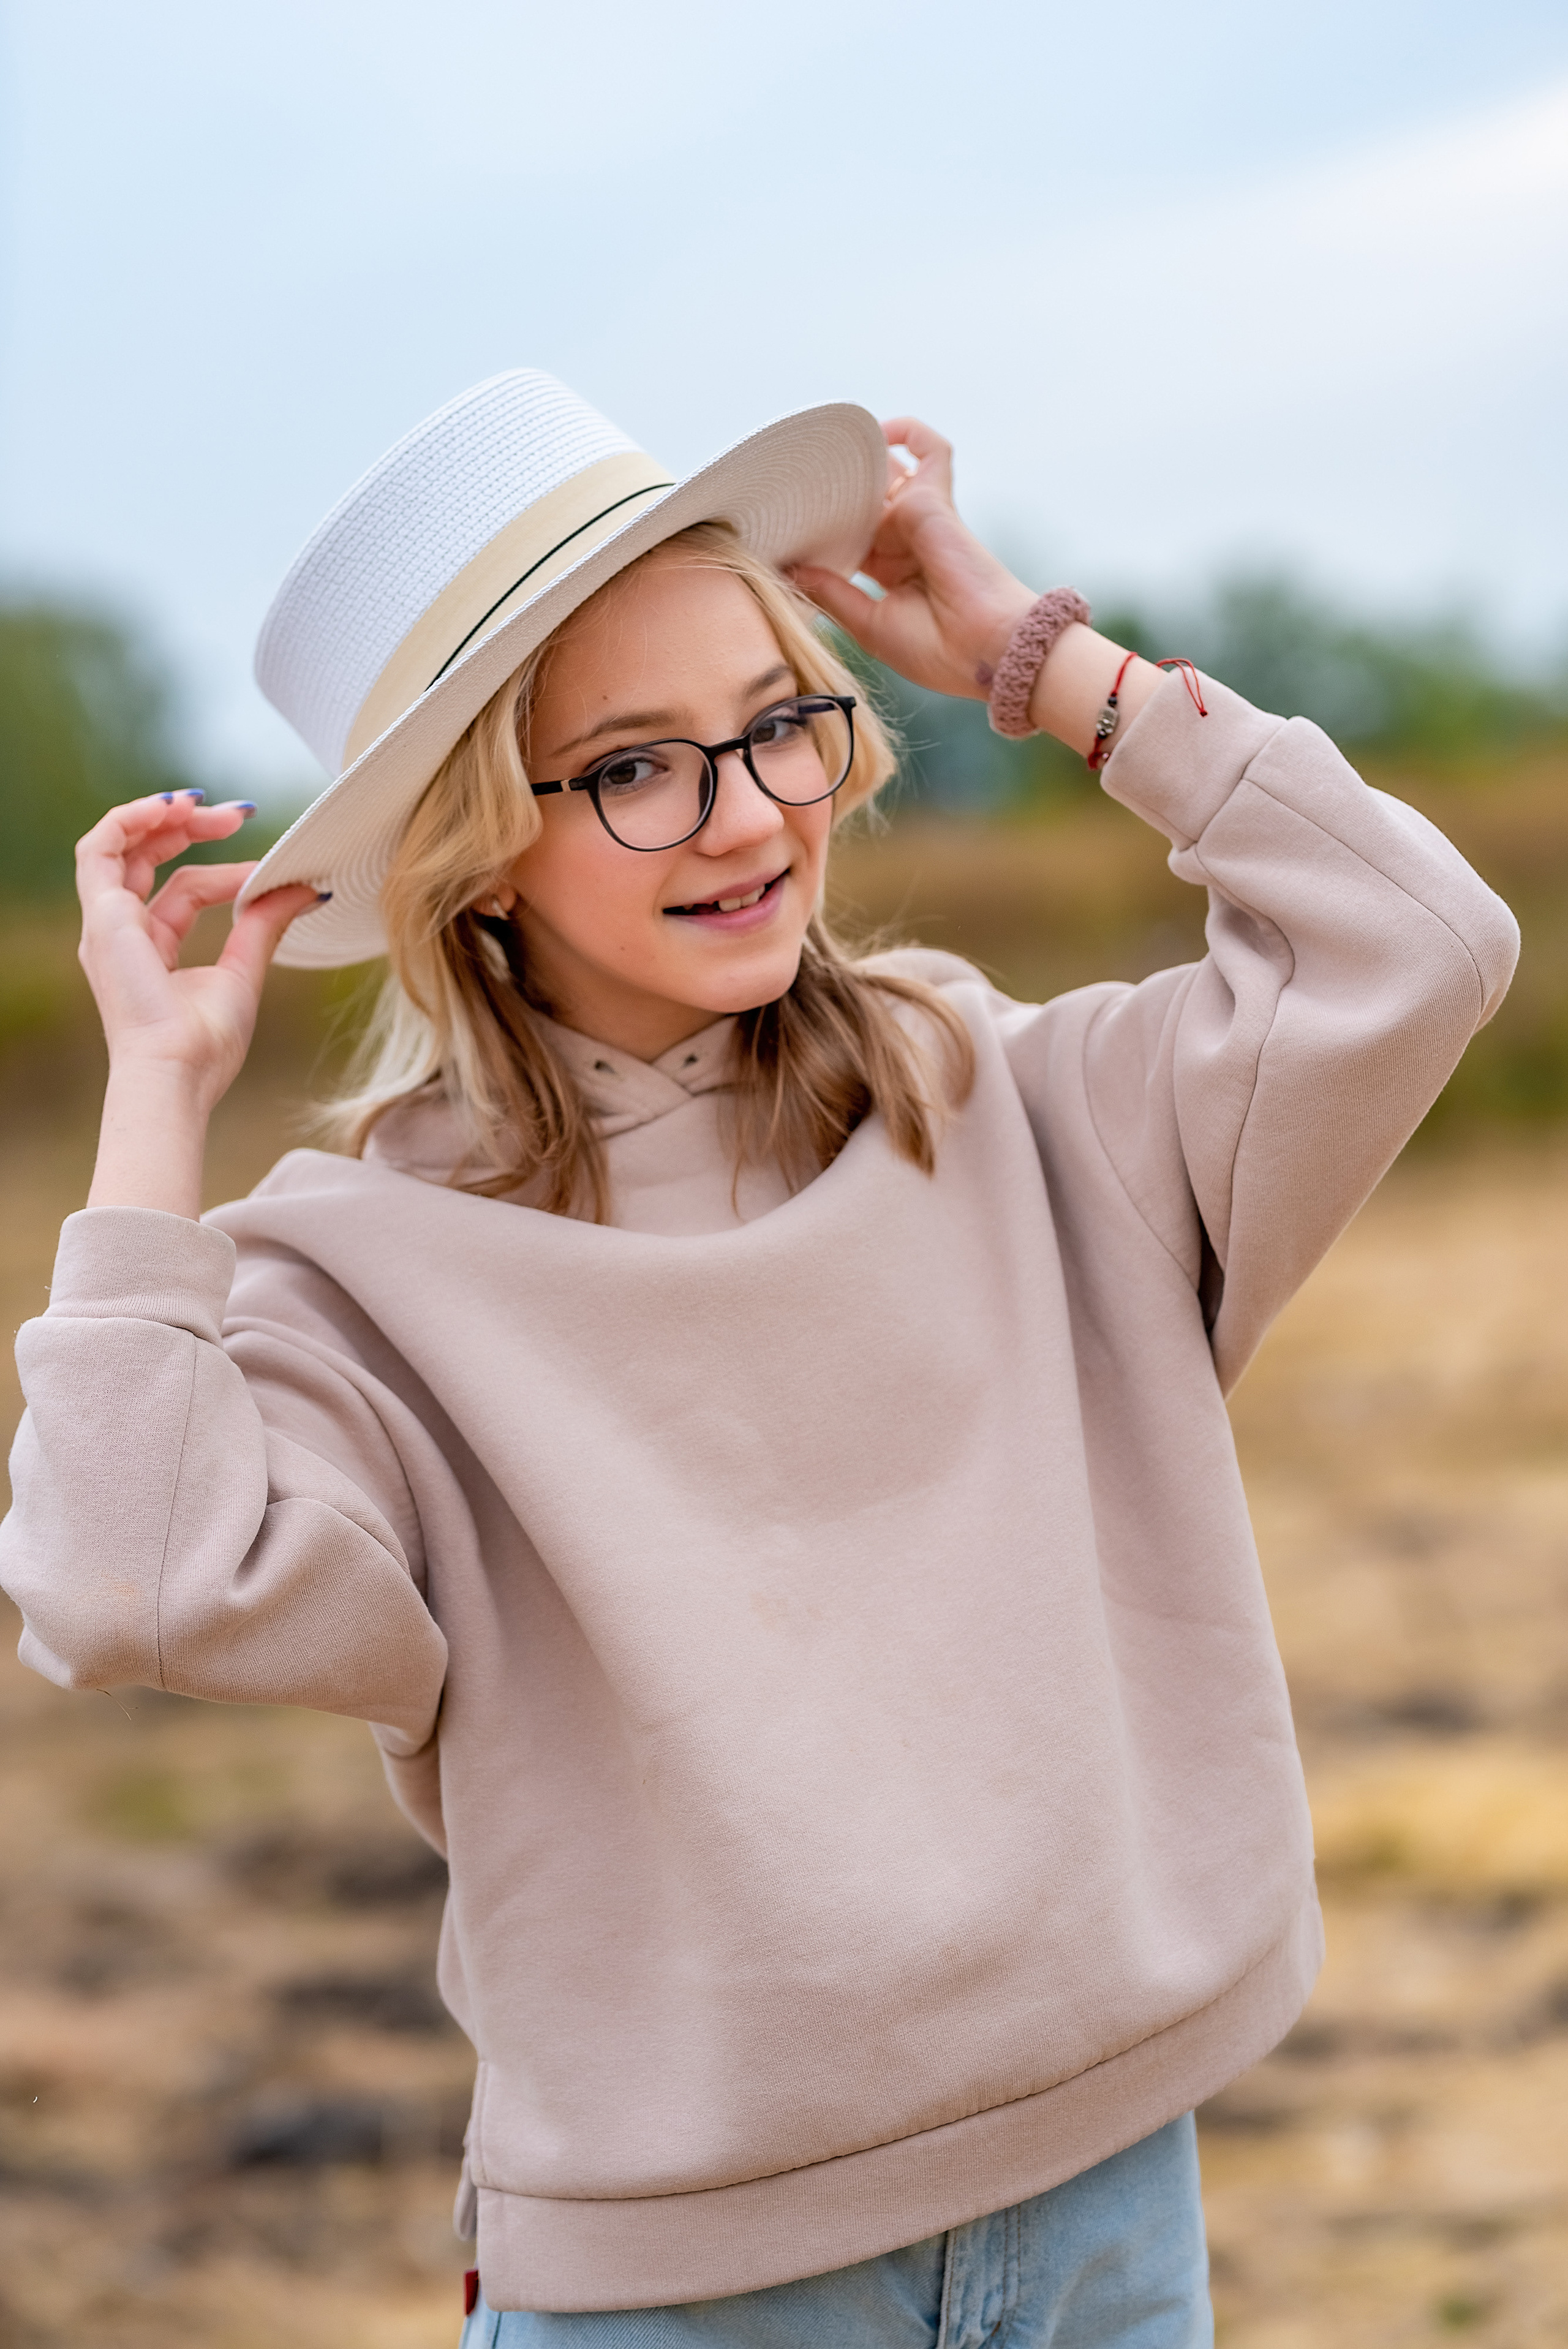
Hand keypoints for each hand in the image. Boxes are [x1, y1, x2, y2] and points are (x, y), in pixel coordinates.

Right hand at [77, 791, 319, 1115]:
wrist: (178, 1070)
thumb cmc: (206, 1043)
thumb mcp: (244, 971)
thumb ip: (265, 923)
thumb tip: (308, 889)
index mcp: (151, 949)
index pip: (183, 889)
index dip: (224, 868)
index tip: (269, 865)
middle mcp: (121, 933)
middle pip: (148, 859)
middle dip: (191, 828)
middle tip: (240, 814)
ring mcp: (106, 925)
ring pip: (118, 846)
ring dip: (159, 815)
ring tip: (203, 802)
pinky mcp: (101, 917)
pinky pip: (98, 848)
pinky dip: (130, 819)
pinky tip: (172, 806)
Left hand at [790, 418, 1036, 699]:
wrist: (983, 650)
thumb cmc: (936, 650)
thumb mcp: (867, 624)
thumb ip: (830, 593)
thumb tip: (788, 572)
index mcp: (890, 573)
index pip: (849, 539)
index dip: (821, 531)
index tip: (784, 530)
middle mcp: (903, 541)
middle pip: (861, 501)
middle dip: (830, 493)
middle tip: (789, 488)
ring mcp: (919, 518)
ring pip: (883, 473)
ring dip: (855, 461)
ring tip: (817, 454)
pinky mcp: (932, 500)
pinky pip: (928, 448)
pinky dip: (908, 430)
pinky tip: (877, 428)